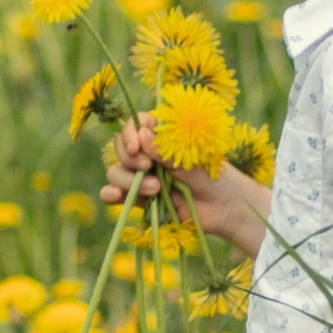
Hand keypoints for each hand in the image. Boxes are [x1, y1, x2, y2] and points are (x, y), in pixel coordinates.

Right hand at [101, 116, 266, 254]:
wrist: (223, 208)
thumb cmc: (212, 175)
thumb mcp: (190, 159)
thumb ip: (164, 150)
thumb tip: (140, 135)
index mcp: (161, 136)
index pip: (135, 124)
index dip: (129, 133)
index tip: (136, 146)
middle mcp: (147, 153)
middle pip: (121, 149)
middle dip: (130, 159)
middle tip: (148, 167)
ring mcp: (142, 176)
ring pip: (116, 172)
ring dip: (129, 181)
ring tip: (155, 190)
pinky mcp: (139, 198)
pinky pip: (114, 194)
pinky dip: (110, 194)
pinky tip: (114, 196)